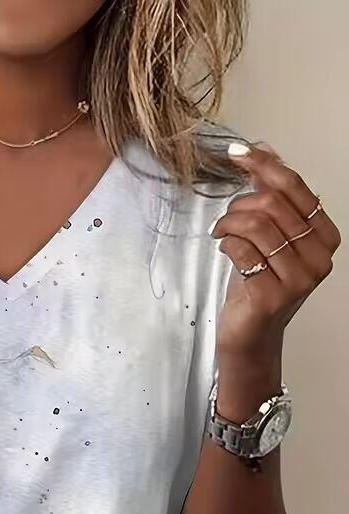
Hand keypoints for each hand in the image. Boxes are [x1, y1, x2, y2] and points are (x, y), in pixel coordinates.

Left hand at [211, 142, 340, 361]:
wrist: (250, 333)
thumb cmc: (258, 284)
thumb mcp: (268, 235)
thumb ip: (270, 194)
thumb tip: (265, 149)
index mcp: (324, 236)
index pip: (295, 188)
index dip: (265, 165)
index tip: (237, 152)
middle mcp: (319, 257)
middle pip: (273, 205)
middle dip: (240, 204)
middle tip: (226, 218)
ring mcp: (299, 279)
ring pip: (257, 225)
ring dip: (229, 222)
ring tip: (221, 232)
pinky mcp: (273, 295)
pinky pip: (243, 250)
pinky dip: (227, 243)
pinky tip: (224, 249)